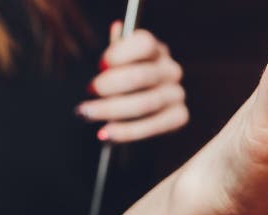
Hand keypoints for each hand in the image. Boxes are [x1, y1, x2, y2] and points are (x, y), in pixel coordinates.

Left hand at [75, 22, 188, 142]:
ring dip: (111, 110)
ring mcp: (177, 94)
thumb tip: (117, 29)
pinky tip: (106, 133)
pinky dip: (127, 132)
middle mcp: (171, 70)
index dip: (120, 54)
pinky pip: (153, 126)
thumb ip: (117, 51)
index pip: (144, 44)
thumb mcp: (121, 62)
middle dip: (108, 86)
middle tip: (87, 94)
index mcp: (157, 50)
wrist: (142, 110)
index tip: (100, 66)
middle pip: (140, 76)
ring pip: (145, 104)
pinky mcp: (180, 117)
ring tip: (87, 114)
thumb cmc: (126, 81)